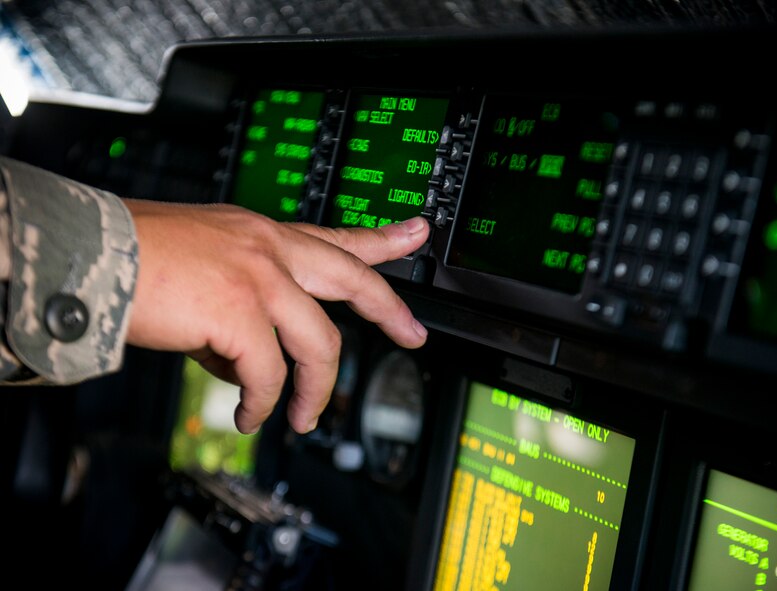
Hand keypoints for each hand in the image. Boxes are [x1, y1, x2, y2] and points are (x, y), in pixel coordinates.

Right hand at [122, 200, 428, 434]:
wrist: (89, 253)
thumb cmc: (136, 258)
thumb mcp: (206, 265)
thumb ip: (242, 307)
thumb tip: (252, 360)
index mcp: (261, 235)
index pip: (334, 236)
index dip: (381, 239)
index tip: (415, 234)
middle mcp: (268, 249)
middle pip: (352, 279)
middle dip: (389, 310)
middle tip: (412, 334)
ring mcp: (258, 277)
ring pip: (318, 344)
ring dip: (314, 391)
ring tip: (303, 417)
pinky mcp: (239, 312)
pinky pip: (269, 373)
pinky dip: (262, 403)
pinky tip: (247, 414)